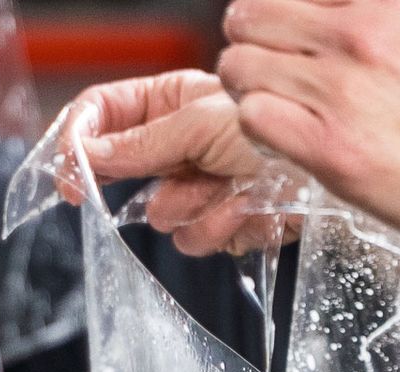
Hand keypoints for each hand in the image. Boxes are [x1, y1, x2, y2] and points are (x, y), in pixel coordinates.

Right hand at [59, 71, 300, 254]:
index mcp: (171, 103)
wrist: (333, 173)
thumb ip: (141, 142)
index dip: (78, 138)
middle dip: (130, 181)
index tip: (66, 169)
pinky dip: (225, 226)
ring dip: (192, 205)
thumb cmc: (280, 129)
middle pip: (123, 170)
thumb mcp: (202, 124)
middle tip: (92, 194)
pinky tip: (249, 206)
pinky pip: (197, 239)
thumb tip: (88, 153)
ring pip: (162, 216)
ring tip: (226, 187)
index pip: (103, 113)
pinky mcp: (222, 223)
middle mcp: (180, 144)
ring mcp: (200, 186)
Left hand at [219, 0, 399, 256]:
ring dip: (248, 90)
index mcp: (386, 1)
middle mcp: (359, 34)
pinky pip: (252, 117)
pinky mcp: (328, 146)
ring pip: (238, 66)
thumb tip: (350, 3)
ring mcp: (341, 90)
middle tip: (268, 76)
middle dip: (249, 46)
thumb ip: (390, 7)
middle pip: (247, 17)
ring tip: (276, 110)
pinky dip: (258, 128)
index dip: (278, 15)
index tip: (287, 39)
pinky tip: (284, 140)